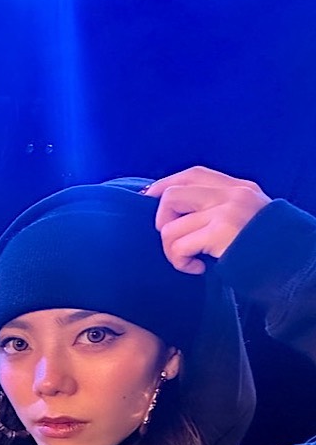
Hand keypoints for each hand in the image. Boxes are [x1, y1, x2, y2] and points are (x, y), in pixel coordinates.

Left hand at [143, 165, 270, 272]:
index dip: (164, 186)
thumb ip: (220, 208)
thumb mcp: (248, 217)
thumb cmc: (267, 248)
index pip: (191, 175)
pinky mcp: (221, 232)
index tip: (148, 199)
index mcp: (238, 188)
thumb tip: (177, 214)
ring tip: (188, 262)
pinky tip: (197, 269)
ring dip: (171, 251)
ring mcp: (227, 211)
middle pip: (171, 196)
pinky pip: (178, 246)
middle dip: (162, 222)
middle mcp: (232, 194)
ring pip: (170, 228)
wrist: (295, 264)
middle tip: (174, 243)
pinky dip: (180, 263)